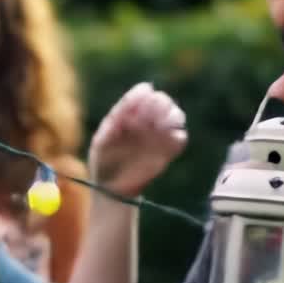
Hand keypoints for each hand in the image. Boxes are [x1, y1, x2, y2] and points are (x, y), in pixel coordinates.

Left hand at [88, 82, 187, 198]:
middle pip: (163, 101)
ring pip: (176, 116)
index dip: (143, 95)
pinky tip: (169, 139)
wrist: (111, 189)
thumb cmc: (103, 160)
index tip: (140, 103)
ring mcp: (158, 135)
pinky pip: (180, 138)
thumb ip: (115, 121)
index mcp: (128, 113)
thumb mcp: (102, 140)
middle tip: (152, 114)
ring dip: (173, 116)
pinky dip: (178, 136)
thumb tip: (127, 110)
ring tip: (162, 125)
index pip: (143, 93)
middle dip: (161, 103)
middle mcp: (146, 120)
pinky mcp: (168, 151)